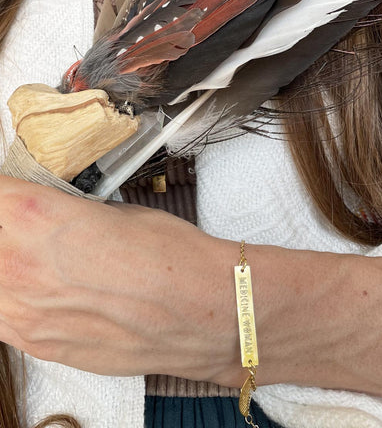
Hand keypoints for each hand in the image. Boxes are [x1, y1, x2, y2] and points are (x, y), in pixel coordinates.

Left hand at [0, 175, 243, 384]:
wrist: (204, 312)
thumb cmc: (172, 256)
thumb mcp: (114, 213)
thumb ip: (68, 215)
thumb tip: (50, 218)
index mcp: (38, 216)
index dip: (5, 191)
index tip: (13, 193)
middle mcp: (20, 266)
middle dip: (8, 226)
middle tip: (30, 226)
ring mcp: (24, 314)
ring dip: (11, 264)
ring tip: (40, 259)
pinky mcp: (38, 346)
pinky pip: (4, 316)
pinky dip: (15, 297)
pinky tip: (46, 290)